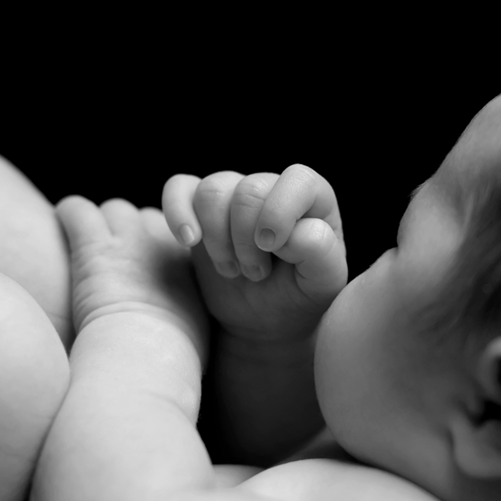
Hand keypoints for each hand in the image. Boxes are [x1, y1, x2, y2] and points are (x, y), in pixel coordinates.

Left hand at [56, 196, 208, 360]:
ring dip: (101, 226)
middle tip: (115, 261)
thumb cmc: (171, 354)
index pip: (173, 234)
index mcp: (191, 259)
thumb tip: (179, 318)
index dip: (156, 249)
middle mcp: (164, 239)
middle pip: (145, 217)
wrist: (146, 354)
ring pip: (114, 210)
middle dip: (131, 233)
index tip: (144, 270)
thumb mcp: (198, 326)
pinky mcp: (94, 244)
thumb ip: (189, 306)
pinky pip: (77, 210)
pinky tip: (62, 226)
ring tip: (88, 247)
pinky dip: (68, 215)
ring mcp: (128, 238)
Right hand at [162, 164, 346, 342]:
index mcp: (312, 201)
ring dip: (218, 239)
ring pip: (213, 191)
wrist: (264, 320)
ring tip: (231, 269)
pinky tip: (188, 242)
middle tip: (256, 273)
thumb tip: (295, 233)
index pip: (298, 180)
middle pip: (248, 190)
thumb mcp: (322, 284)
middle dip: (247, 240)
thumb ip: (321, 254)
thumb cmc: (299, 296)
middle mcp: (272, 189)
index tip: (273, 249)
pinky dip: (178, 212)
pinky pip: (179, 188)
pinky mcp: (199, 209)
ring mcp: (233, 196)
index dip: (280, 212)